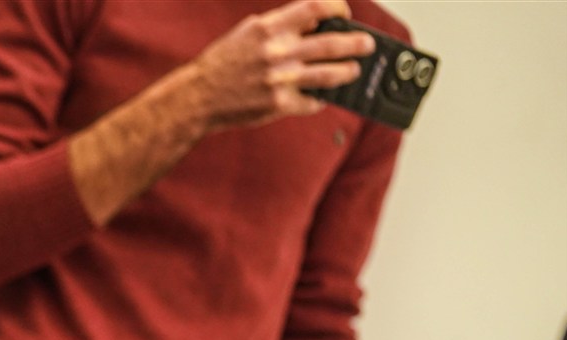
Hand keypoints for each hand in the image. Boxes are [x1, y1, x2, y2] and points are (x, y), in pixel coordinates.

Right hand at [186, 0, 376, 130]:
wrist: (199, 97)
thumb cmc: (222, 63)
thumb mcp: (247, 32)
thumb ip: (279, 26)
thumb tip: (312, 23)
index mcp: (269, 28)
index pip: (315, 8)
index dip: (336, 8)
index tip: (343, 15)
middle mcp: (278, 51)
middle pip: (331, 42)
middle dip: (355, 43)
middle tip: (367, 44)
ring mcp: (280, 79)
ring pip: (328, 74)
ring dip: (347, 72)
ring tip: (353, 71)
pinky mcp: (278, 104)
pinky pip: (310, 102)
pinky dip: (318, 100)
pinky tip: (321, 98)